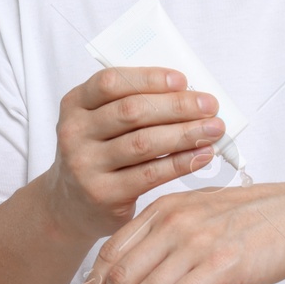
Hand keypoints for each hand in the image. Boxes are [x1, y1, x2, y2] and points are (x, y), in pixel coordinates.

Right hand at [39, 67, 226, 243]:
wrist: (70, 205)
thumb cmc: (97, 152)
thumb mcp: (98, 122)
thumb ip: (130, 103)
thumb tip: (188, 93)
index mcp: (74, 104)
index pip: (110, 82)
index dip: (149, 79)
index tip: (183, 80)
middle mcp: (75, 132)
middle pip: (131, 112)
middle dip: (177, 106)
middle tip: (209, 105)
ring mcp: (86, 165)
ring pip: (144, 143)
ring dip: (186, 134)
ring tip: (214, 129)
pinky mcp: (104, 194)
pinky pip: (151, 174)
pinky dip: (182, 162)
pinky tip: (203, 154)